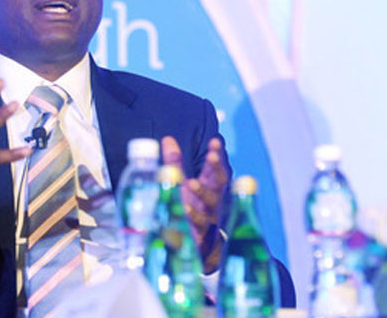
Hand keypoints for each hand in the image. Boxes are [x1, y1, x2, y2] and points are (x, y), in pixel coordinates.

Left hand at [161, 136, 228, 273]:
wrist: (197, 249)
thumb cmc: (191, 210)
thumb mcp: (182, 185)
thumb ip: (175, 163)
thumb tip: (168, 139)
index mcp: (208, 188)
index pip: (214, 169)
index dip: (216, 155)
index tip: (215, 142)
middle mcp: (211, 202)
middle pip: (218, 184)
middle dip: (216, 169)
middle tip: (212, 156)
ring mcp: (208, 219)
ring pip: (209, 205)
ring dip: (201, 193)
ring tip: (192, 183)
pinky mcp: (200, 236)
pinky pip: (199, 226)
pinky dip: (193, 217)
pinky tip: (185, 209)